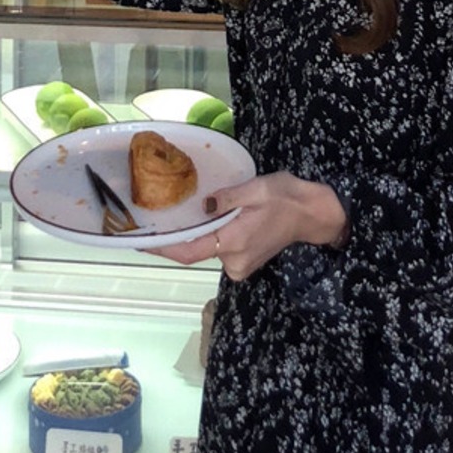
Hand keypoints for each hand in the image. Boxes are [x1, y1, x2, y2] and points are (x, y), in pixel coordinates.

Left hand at [153, 172, 346, 280]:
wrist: (313, 214)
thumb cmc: (286, 197)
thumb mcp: (257, 187)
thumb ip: (227, 197)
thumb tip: (204, 204)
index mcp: (234, 241)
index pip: (188, 251)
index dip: (161, 248)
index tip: (139, 241)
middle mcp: (234, 260)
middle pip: (195, 250)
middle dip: (178, 234)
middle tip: (158, 216)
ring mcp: (240, 265)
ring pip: (207, 249)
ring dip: (198, 232)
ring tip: (190, 209)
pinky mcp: (244, 263)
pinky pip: (218, 250)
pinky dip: (210, 235)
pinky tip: (212, 217)